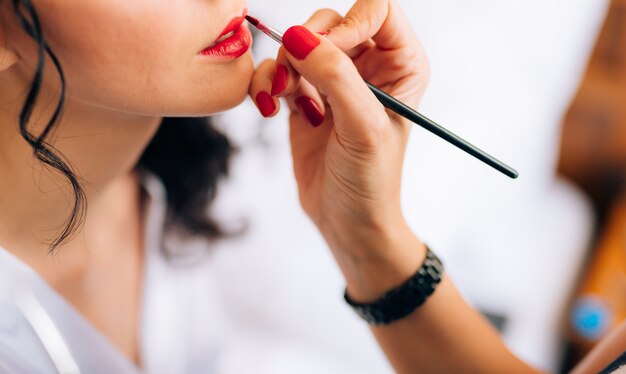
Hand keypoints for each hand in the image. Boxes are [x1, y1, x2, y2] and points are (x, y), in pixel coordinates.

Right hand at [249, 0, 428, 264]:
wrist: (347, 222)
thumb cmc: (371, 181)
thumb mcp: (362, 128)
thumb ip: (336, 77)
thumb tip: (299, 36)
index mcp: (401, 64)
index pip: (377, 9)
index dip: (348, 24)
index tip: (327, 53)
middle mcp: (369, 66)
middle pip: (330, 21)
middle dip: (306, 45)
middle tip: (295, 78)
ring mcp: (335, 80)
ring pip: (299, 43)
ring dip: (281, 66)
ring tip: (280, 98)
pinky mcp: (306, 97)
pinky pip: (278, 70)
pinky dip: (266, 82)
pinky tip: (270, 107)